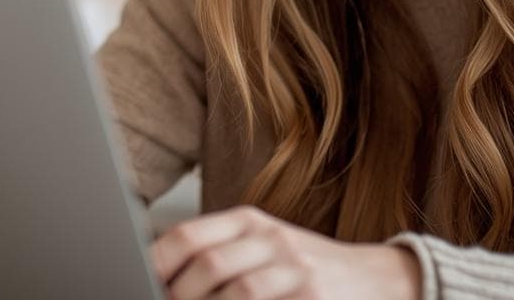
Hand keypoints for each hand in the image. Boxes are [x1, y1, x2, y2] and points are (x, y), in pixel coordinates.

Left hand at [151, 205, 420, 299]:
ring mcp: (296, 270)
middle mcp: (272, 240)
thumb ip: (215, 255)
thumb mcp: (262, 249)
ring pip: (239, 293)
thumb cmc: (304, 270)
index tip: (137, 279)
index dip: (157, 263)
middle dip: (181, 296)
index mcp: (250, 223)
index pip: (189, 236)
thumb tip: (158, 276)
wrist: (376, 280)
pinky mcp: (314, 298)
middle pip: (209, 266)